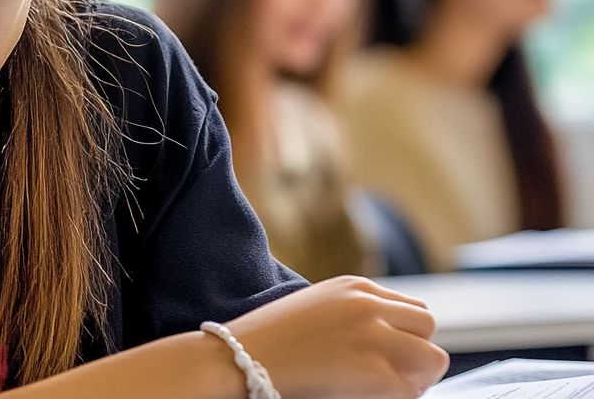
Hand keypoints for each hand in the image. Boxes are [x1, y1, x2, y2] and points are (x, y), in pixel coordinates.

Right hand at [226, 276, 449, 398]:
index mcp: (355, 286)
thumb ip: (353, 313)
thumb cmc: (271, 338)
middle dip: (416, 353)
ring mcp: (375, 337)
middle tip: (393, 375)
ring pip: (432, 358)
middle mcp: (370, 305)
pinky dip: (399, 397)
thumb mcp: (317, 307)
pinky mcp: (376, 373)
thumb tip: (385, 339)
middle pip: (427, 327)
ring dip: (416, 377)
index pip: (412, 307)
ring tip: (386, 389)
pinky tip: (368, 396)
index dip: (405, 335)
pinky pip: (411, 391)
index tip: (390, 354)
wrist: (242, 358)